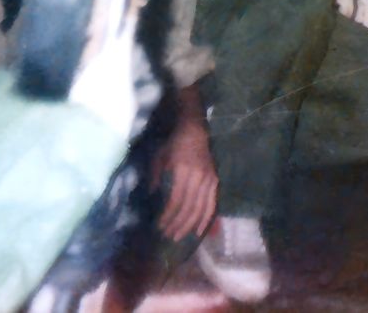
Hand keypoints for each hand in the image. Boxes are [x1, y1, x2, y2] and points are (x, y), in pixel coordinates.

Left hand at [153, 119, 218, 243]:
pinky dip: (206, 220)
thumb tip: (152, 197)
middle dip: (177, 224)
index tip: (159, 226)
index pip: (176, 199)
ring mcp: (209, 180)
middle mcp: (199, 177)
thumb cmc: (175, 144)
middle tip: (168, 235)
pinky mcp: (215, 181)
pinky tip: (199, 232)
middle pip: (189, 208)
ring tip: (179, 236)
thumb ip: (155, 177)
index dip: (168, 215)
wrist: (196, 131)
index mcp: (183, 170)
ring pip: (201, 209)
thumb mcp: (160, 158)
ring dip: (189, 226)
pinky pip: (212, 205)